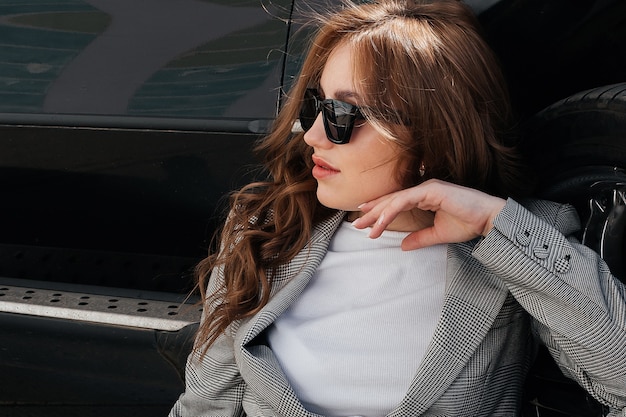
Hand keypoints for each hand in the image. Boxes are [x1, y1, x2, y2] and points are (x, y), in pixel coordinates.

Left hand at [352, 179, 506, 250]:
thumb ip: (420, 238)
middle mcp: (423, 189)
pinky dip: (390, 212)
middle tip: (356, 224)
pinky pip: (404, 200)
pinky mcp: (431, 191)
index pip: (396, 202)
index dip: (379, 210)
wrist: (488, 220)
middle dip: (372, 212)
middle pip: (391, 200)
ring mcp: (426, 188)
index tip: (365, 220)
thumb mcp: (438, 234)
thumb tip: (403, 246)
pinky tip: (380, 223)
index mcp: (425, 196)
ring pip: (395, 200)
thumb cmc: (468, 223)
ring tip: (365, 227)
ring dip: (378, 214)